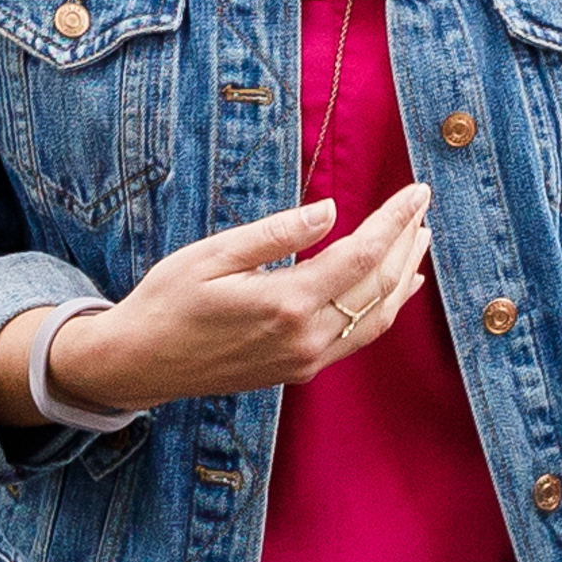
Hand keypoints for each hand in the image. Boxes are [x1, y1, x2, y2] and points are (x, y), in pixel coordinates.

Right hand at [39, 187, 433, 416]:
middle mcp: (304, 337)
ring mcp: (305, 359)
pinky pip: (359, 338)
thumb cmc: (168, 300)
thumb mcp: (214, 254)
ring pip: (377, 316)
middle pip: (378, 285)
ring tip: (421, 237)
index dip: (395, 220)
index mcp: (285, 303)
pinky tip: (398, 286)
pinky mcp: (300, 370)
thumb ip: (278, 233)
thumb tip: (331, 209)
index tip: (418, 191)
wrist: (138, 364)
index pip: (362, 255)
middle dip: (406, 241)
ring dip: (404, 274)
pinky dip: (385, 307)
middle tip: (423, 205)